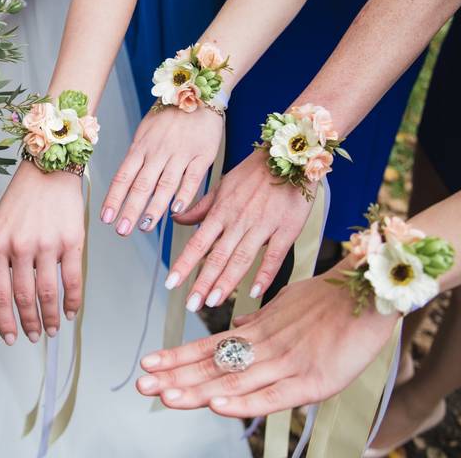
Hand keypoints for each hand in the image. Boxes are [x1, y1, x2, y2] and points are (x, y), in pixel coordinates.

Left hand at [0, 161, 84, 343]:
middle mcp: (20, 246)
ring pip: (48, 293)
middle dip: (29, 324)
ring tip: (52, 330)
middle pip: (24, 297)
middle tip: (34, 337)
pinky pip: (72, 280)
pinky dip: (72, 301)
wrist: (49, 170)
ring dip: (50, 318)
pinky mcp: (71, 240)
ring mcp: (47, 244)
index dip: (3, 321)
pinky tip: (70, 312)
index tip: (9, 338)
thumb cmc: (20, 200)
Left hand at [102, 106, 223, 235]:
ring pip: (165, 184)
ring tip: (144, 227)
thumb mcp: (145, 131)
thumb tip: (125, 182)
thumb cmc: (169, 116)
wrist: (200, 94)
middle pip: (141, 185)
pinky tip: (176, 211)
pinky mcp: (203, 155)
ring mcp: (180, 153)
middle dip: (130, 210)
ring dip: (154, 208)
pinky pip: (192, 178)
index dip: (114, 198)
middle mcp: (158, 151)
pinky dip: (184, 195)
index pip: (123, 176)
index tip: (106, 218)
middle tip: (121, 231)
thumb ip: (137, 156)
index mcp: (141, 146)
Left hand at [135, 264, 398, 415]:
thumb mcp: (286, 305)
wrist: (370, 292)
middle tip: (141, 384)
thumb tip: (237, 324)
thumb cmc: (330, 300)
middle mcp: (264, 347)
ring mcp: (285, 363)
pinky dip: (243, 401)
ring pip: (233, 380)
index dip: (177, 358)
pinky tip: (217, 405)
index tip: (148, 365)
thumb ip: (260, 319)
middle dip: (174, 377)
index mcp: (257, 331)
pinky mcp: (312, 380)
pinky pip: (271, 395)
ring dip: (197, 390)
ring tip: (164, 397)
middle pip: (212, 366)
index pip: (208, 349)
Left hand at [169, 150, 313, 309]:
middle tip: (190, 304)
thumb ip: (201, 207)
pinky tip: (254, 292)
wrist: (289, 155)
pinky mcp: (287, 229)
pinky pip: (275, 255)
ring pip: (241, 257)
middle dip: (202, 282)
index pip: (198, 242)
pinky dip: (265, 274)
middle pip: (217, 255)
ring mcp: (263, 225)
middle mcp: (239, 220)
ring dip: (227, 282)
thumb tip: (176, 219)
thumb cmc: (254, 173)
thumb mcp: (222, 186)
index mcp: (222, 211)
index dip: (184, 264)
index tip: (170, 283)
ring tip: (213, 302)